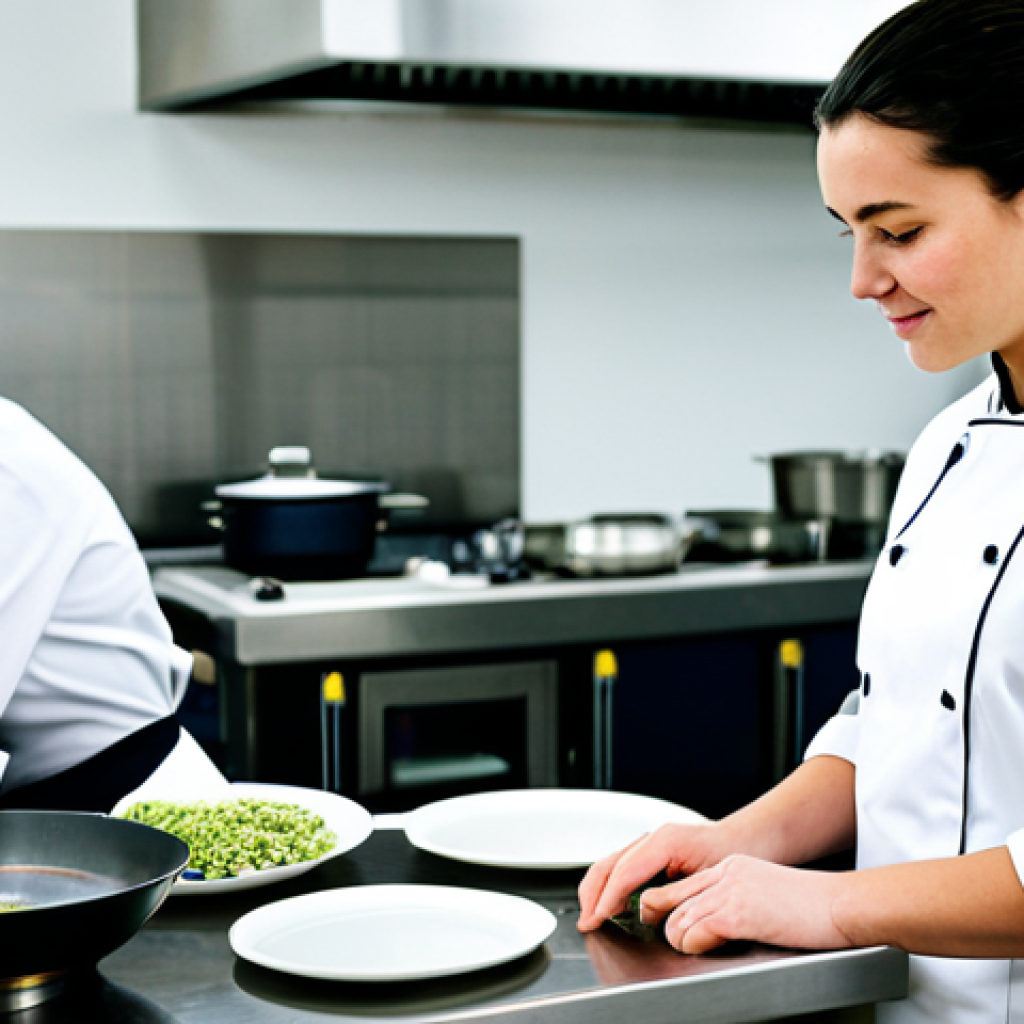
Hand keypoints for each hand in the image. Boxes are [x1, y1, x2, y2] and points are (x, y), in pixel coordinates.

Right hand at [577, 823, 724, 931]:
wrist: (746, 838)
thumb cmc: (734, 855)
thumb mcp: (710, 879)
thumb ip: (677, 895)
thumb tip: (646, 912)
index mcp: (665, 841)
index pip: (624, 872)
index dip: (607, 898)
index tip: (597, 919)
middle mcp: (653, 838)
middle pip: (609, 864)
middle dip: (593, 894)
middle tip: (587, 922)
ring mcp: (650, 842)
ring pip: (610, 863)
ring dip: (597, 889)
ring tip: (592, 915)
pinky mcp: (651, 850)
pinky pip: (621, 865)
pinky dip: (610, 884)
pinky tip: (609, 903)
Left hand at [641, 855, 853, 953]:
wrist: (841, 903)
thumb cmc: (813, 906)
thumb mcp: (766, 891)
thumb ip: (738, 898)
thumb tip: (715, 922)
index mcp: (731, 868)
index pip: (682, 883)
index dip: (663, 904)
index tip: (658, 919)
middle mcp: (725, 874)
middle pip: (669, 897)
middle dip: (658, 921)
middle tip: (666, 938)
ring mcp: (730, 892)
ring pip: (677, 918)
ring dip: (678, 939)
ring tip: (690, 948)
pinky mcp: (738, 913)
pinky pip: (696, 931)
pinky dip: (693, 944)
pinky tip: (706, 948)